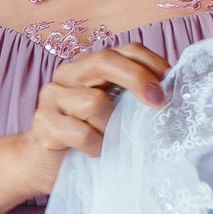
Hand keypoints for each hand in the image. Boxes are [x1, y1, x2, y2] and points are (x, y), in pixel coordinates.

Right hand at [18, 43, 170, 191]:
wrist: (43, 164)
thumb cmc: (86, 136)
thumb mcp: (113, 111)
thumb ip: (131, 96)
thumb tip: (169, 91)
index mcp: (87, 66)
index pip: (122, 49)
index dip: (149, 61)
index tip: (168, 81)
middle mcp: (67, 75)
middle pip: (104, 62)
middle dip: (136, 79)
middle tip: (157, 102)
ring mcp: (51, 98)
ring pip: (93, 102)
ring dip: (111, 127)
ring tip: (110, 140)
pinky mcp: (44, 124)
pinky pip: (81, 133)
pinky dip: (96, 146)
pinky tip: (95, 151)